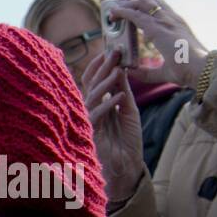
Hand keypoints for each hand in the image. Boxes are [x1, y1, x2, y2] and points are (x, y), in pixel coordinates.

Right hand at [83, 49, 146, 204]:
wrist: (126, 166)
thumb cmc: (126, 140)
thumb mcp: (128, 111)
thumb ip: (122, 93)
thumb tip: (120, 70)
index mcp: (97, 104)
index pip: (93, 80)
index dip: (99, 65)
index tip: (109, 50)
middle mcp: (89, 110)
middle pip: (92, 85)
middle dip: (103, 68)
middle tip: (114, 52)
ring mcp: (88, 121)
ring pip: (92, 97)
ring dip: (105, 84)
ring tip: (118, 70)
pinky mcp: (89, 134)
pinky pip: (96, 116)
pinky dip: (108, 105)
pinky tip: (120, 97)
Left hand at [104, 0, 207, 88]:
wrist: (201, 70)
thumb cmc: (187, 71)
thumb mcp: (163, 71)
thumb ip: (146, 72)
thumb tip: (131, 72)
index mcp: (175, 24)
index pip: (157, 6)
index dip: (140, 1)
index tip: (126, 0)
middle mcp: (171, 19)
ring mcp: (166, 21)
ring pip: (143, 2)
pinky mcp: (159, 29)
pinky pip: (137, 16)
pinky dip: (124, 12)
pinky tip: (114, 13)